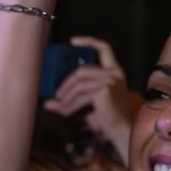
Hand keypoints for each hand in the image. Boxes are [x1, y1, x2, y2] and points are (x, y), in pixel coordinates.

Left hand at [44, 36, 135, 154]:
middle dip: (66, 84)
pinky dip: (70, 104)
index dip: (89, 41)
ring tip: (60, 107)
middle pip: (82, 70)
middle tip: (57, 97)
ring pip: (79, 82)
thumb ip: (72, 98)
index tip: (73, 41)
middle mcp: (114, 72)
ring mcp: (111, 79)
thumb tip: (48, 103)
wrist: (122, 128)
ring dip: (66, 96)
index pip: (105, 49)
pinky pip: (81, 94)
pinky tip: (66, 111)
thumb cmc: (109, 116)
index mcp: (114, 71)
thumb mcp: (89, 102)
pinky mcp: (105, 88)